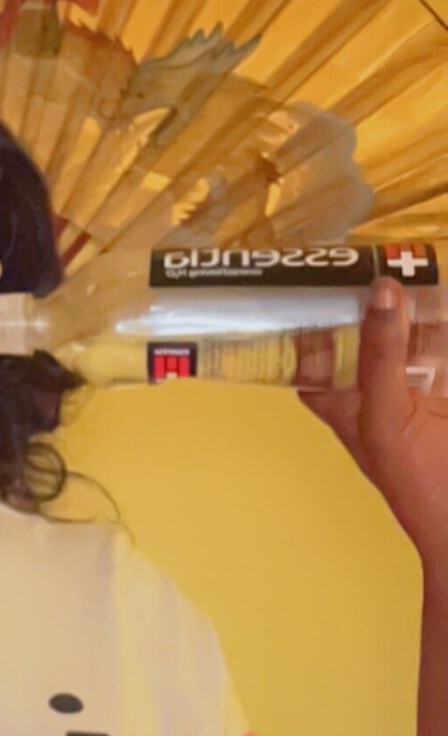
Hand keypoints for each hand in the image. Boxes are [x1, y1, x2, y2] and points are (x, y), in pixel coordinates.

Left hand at [297, 277, 447, 572]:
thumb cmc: (421, 489)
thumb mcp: (385, 418)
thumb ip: (380, 356)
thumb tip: (379, 292)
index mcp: (346, 399)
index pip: (310, 347)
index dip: (303, 312)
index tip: (304, 269)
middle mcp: (383, 386)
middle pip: (370, 326)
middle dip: (377, 293)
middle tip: (383, 247)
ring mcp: (424, 385)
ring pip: (416, 333)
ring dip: (420, 305)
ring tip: (423, 263)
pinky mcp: (446, 384)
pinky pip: (440, 349)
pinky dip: (442, 326)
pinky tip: (442, 294)